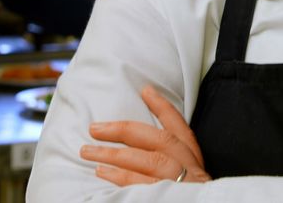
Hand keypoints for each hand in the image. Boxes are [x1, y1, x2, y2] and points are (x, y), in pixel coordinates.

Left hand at [80, 84, 211, 185]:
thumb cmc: (191, 196)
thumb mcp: (189, 178)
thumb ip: (172, 161)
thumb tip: (138, 146)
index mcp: (195, 161)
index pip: (180, 128)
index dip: (163, 108)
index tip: (146, 91)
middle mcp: (190, 169)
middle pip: (159, 141)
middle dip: (125, 131)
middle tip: (95, 128)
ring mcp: (180, 185)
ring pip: (148, 162)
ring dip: (114, 155)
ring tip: (88, 152)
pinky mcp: (169, 198)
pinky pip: (141, 187)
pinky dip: (121, 179)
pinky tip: (103, 174)